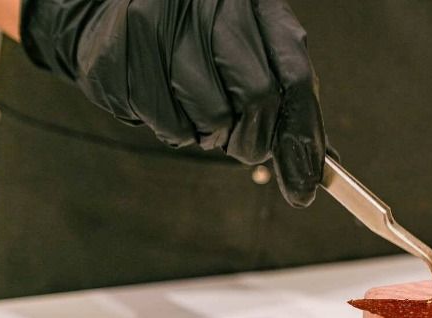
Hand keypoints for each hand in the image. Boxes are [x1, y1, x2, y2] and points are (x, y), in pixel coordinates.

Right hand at [20, 0, 325, 207]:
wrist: (111, 13)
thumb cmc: (197, 41)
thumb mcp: (253, 53)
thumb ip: (288, 101)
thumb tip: (319, 168)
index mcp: (257, 3)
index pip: (296, 77)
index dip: (304, 138)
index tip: (304, 186)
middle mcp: (212, 2)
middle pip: (259, 99)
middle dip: (251, 136)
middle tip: (235, 138)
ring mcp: (164, 22)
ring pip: (212, 117)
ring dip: (208, 134)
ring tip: (191, 105)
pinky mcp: (124, 49)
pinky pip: (169, 124)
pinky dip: (173, 130)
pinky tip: (163, 100)